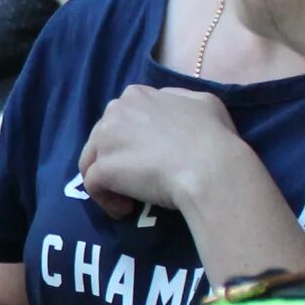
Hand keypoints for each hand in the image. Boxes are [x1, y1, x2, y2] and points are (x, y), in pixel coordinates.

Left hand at [77, 84, 245, 218]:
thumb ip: (176, 99)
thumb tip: (167, 105)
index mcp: (137, 95)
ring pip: (92, 161)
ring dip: (107, 180)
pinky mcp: (104, 168)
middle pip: (102, 139)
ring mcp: (105, 140)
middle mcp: (115, 111)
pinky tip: (126, 209)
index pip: (121, 117)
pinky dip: (106, 200)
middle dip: (116, 159)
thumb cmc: (212, 136)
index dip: (130, 139)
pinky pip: (92, 186)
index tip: (147, 156)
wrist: (210, 166)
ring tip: (128, 197)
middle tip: (137, 179)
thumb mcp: (202, 102)